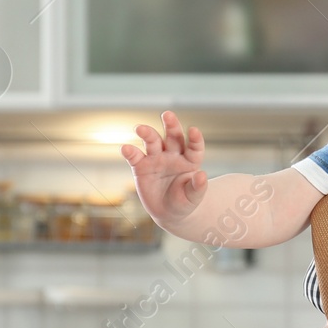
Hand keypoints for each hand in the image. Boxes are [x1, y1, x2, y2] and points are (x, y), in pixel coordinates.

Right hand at [122, 111, 207, 225]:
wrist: (167, 212)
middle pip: (173, 137)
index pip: (194, 147)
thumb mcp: (193, 198)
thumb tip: (202, 175)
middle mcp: (173, 155)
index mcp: (189, 161)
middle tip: (167, 115)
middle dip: (171, 125)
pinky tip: (126, 148)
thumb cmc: (184, 202)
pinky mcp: (141, 167)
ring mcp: (156, 159)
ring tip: (140, 128)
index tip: (193, 130)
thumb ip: (197, 187)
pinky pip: (135, 157)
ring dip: (147, 133)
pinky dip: (129, 152)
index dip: (194, 139)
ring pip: (152, 141)